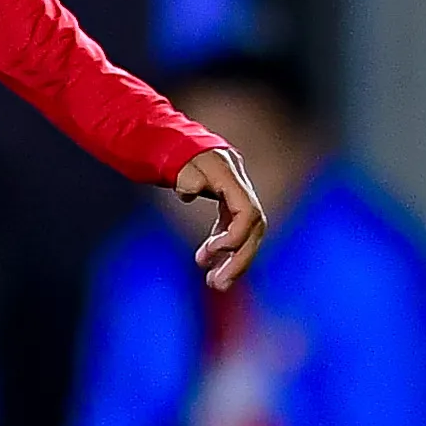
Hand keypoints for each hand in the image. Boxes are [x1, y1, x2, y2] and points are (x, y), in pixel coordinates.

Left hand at [177, 143, 266, 289]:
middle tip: (217, 285)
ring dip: (232, 260)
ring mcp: (235, 197)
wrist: (172, 139)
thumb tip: (189, 192)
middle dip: (238, 260)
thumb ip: (186, 175)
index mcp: (231, 177)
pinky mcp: (227, 204)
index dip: (234, 237)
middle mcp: (239, 188)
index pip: (248, 214)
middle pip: (253, 231)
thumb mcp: (177, 160)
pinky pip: (232, 230)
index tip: (208, 254)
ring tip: (214, 283)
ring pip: (245, 234)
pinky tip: (208, 262)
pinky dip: (222, 248)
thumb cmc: (173, 150)